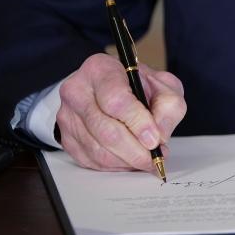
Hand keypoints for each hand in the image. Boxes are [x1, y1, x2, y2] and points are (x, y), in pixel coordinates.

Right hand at [56, 53, 185, 172]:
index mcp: (100, 69)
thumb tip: (160, 135)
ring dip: (127, 161)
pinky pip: (91, 161)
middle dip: (135, 151)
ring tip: (146, 159)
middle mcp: (77, 90)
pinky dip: (115, 166)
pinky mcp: (66, 137)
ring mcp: (68, 115)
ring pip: (98, 150)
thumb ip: (168, 105)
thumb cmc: (136, 85)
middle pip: (106, 130)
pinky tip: (129, 160)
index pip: (116, 100)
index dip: (137, 123)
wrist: (109, 88)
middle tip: (155, 158)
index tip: (154, 140)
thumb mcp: (161, 85)